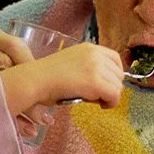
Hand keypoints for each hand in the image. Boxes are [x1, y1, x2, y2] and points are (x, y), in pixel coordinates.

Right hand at [1, 42, 124, 114]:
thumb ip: (87, 68)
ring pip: (117, 86)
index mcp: (89, 48)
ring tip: (94, 100)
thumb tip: (103, 84)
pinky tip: (100, 106)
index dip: (114, 74)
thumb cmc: (45, 78)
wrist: (34, 80)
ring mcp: (95, 67)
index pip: (115, 58)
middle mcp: (95, 54)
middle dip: (111, 87)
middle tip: (97, 96)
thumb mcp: (70, 64)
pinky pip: (114, 95)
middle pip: (119, 74)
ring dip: (109, 96)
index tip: (106, 85)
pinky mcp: (94, 82)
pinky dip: (110, 103)